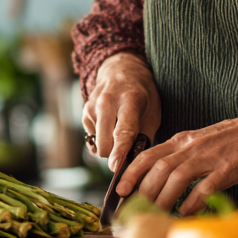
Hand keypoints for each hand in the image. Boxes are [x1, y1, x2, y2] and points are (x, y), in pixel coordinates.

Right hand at [82, 53, 160, 173]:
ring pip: (97, 144)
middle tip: (129, 147)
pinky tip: (110, 123)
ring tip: (120, 129)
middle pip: (105, 144)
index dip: (119, 152)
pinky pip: (92, 137)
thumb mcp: (153, 112)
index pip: (123, 131)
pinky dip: (102, 137)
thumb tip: (133, 163)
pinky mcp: (84, 111)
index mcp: (129, 100)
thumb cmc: (143, 94)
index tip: (115, 167)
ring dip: (109, 145)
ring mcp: (92, 106)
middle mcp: (107, 102)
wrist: (122, 70)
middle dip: (115, 153)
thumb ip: (144, 138)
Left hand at [115, 112, 237, 215]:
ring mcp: (210, 157)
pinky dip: (191, 202)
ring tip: (159, 213)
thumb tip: (158, 178)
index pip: (148, 154)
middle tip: (139, 209)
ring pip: (177, 177)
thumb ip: (180, 155)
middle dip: (144, 190)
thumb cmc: (232, 139)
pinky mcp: (228, 169)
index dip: (131, 172)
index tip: (120, 189)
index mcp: (183, 139)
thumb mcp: (200, 141)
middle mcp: (192, 146)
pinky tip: (185, 213)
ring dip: (164, 198)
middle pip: (158, 168)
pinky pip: (204, 188)